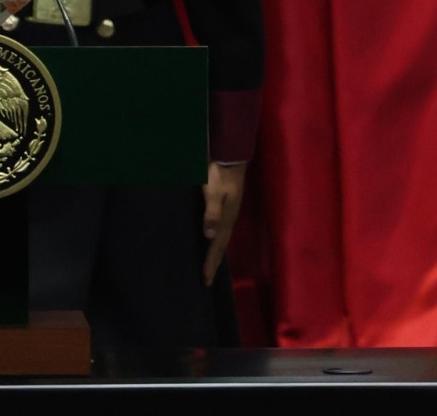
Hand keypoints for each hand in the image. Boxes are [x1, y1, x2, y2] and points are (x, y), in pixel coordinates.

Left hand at [202, 160, 246, 285]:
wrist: (231, 157)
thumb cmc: (219, 174)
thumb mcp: (212, 191)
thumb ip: (211, 212)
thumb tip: (209, 236)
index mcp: (227, 219)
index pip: (217, 247)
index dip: (211, 263)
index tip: (205, 280)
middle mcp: (229, 219)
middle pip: (221, 246)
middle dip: (213, 262)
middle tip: (206, 279)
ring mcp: (229, 213)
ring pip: (221, 239)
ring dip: (214, 253)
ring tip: (208, 265)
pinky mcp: (226, 206)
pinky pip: (220, 230)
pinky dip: (215, 240)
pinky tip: (210, 240)